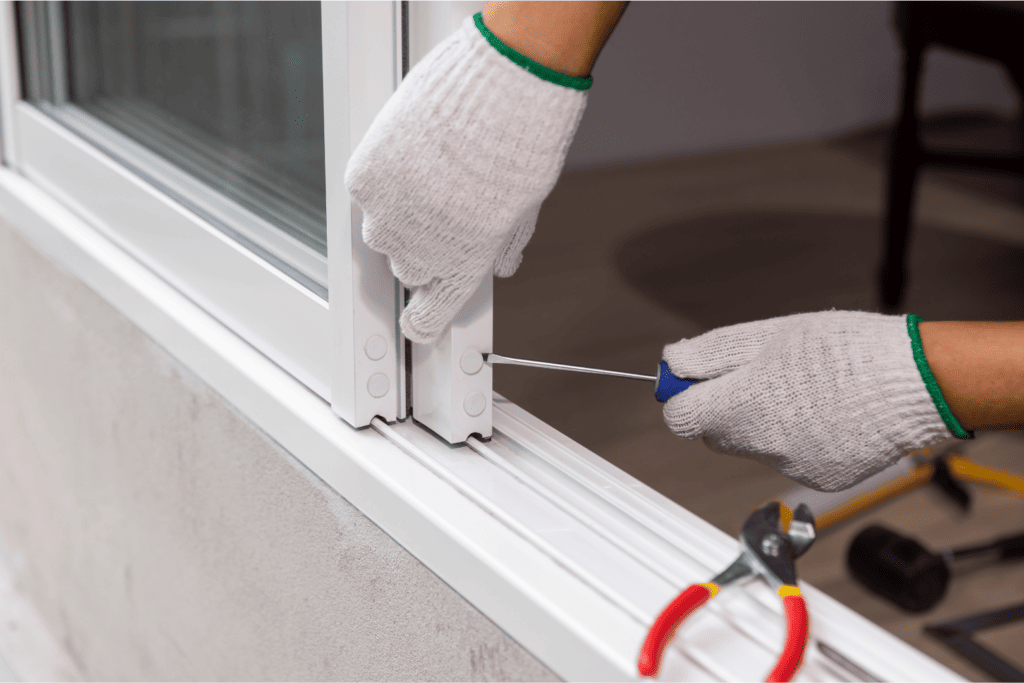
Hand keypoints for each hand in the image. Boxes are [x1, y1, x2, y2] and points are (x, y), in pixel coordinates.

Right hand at [345, 14, 588, 343]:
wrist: (501, 89)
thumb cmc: (523, 146)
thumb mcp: (525, 208)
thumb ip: (504, 244)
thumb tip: (501, 263)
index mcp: (464, 266)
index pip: (429, 317)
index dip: (424, 321)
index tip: (420, 322)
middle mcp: (420, 251)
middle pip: (409, 270)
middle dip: (424, 251)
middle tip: (444, 215)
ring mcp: (386, 215)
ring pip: (382, 233)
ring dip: (399, 217)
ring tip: (428, 177)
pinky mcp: (365, 177)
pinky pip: (368, 191)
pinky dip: (384, 178)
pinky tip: (411, 154)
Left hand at [661, 310, 964, 490]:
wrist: (916, 382)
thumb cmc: (844, 350)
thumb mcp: (768, 335)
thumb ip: (712, 353)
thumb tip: (672, 363)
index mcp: (740, 407)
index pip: (679, 418)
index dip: (683, 396)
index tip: (696, 379)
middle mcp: (759, 445)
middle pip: (716, 433)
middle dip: (725, 406)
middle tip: (761, 375)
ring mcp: (789, 465)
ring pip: (753, 445)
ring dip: (763, 421)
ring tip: (805, 390)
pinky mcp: (818, 477)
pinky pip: (790, 457)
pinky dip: (798, 437)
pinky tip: (827, 413)